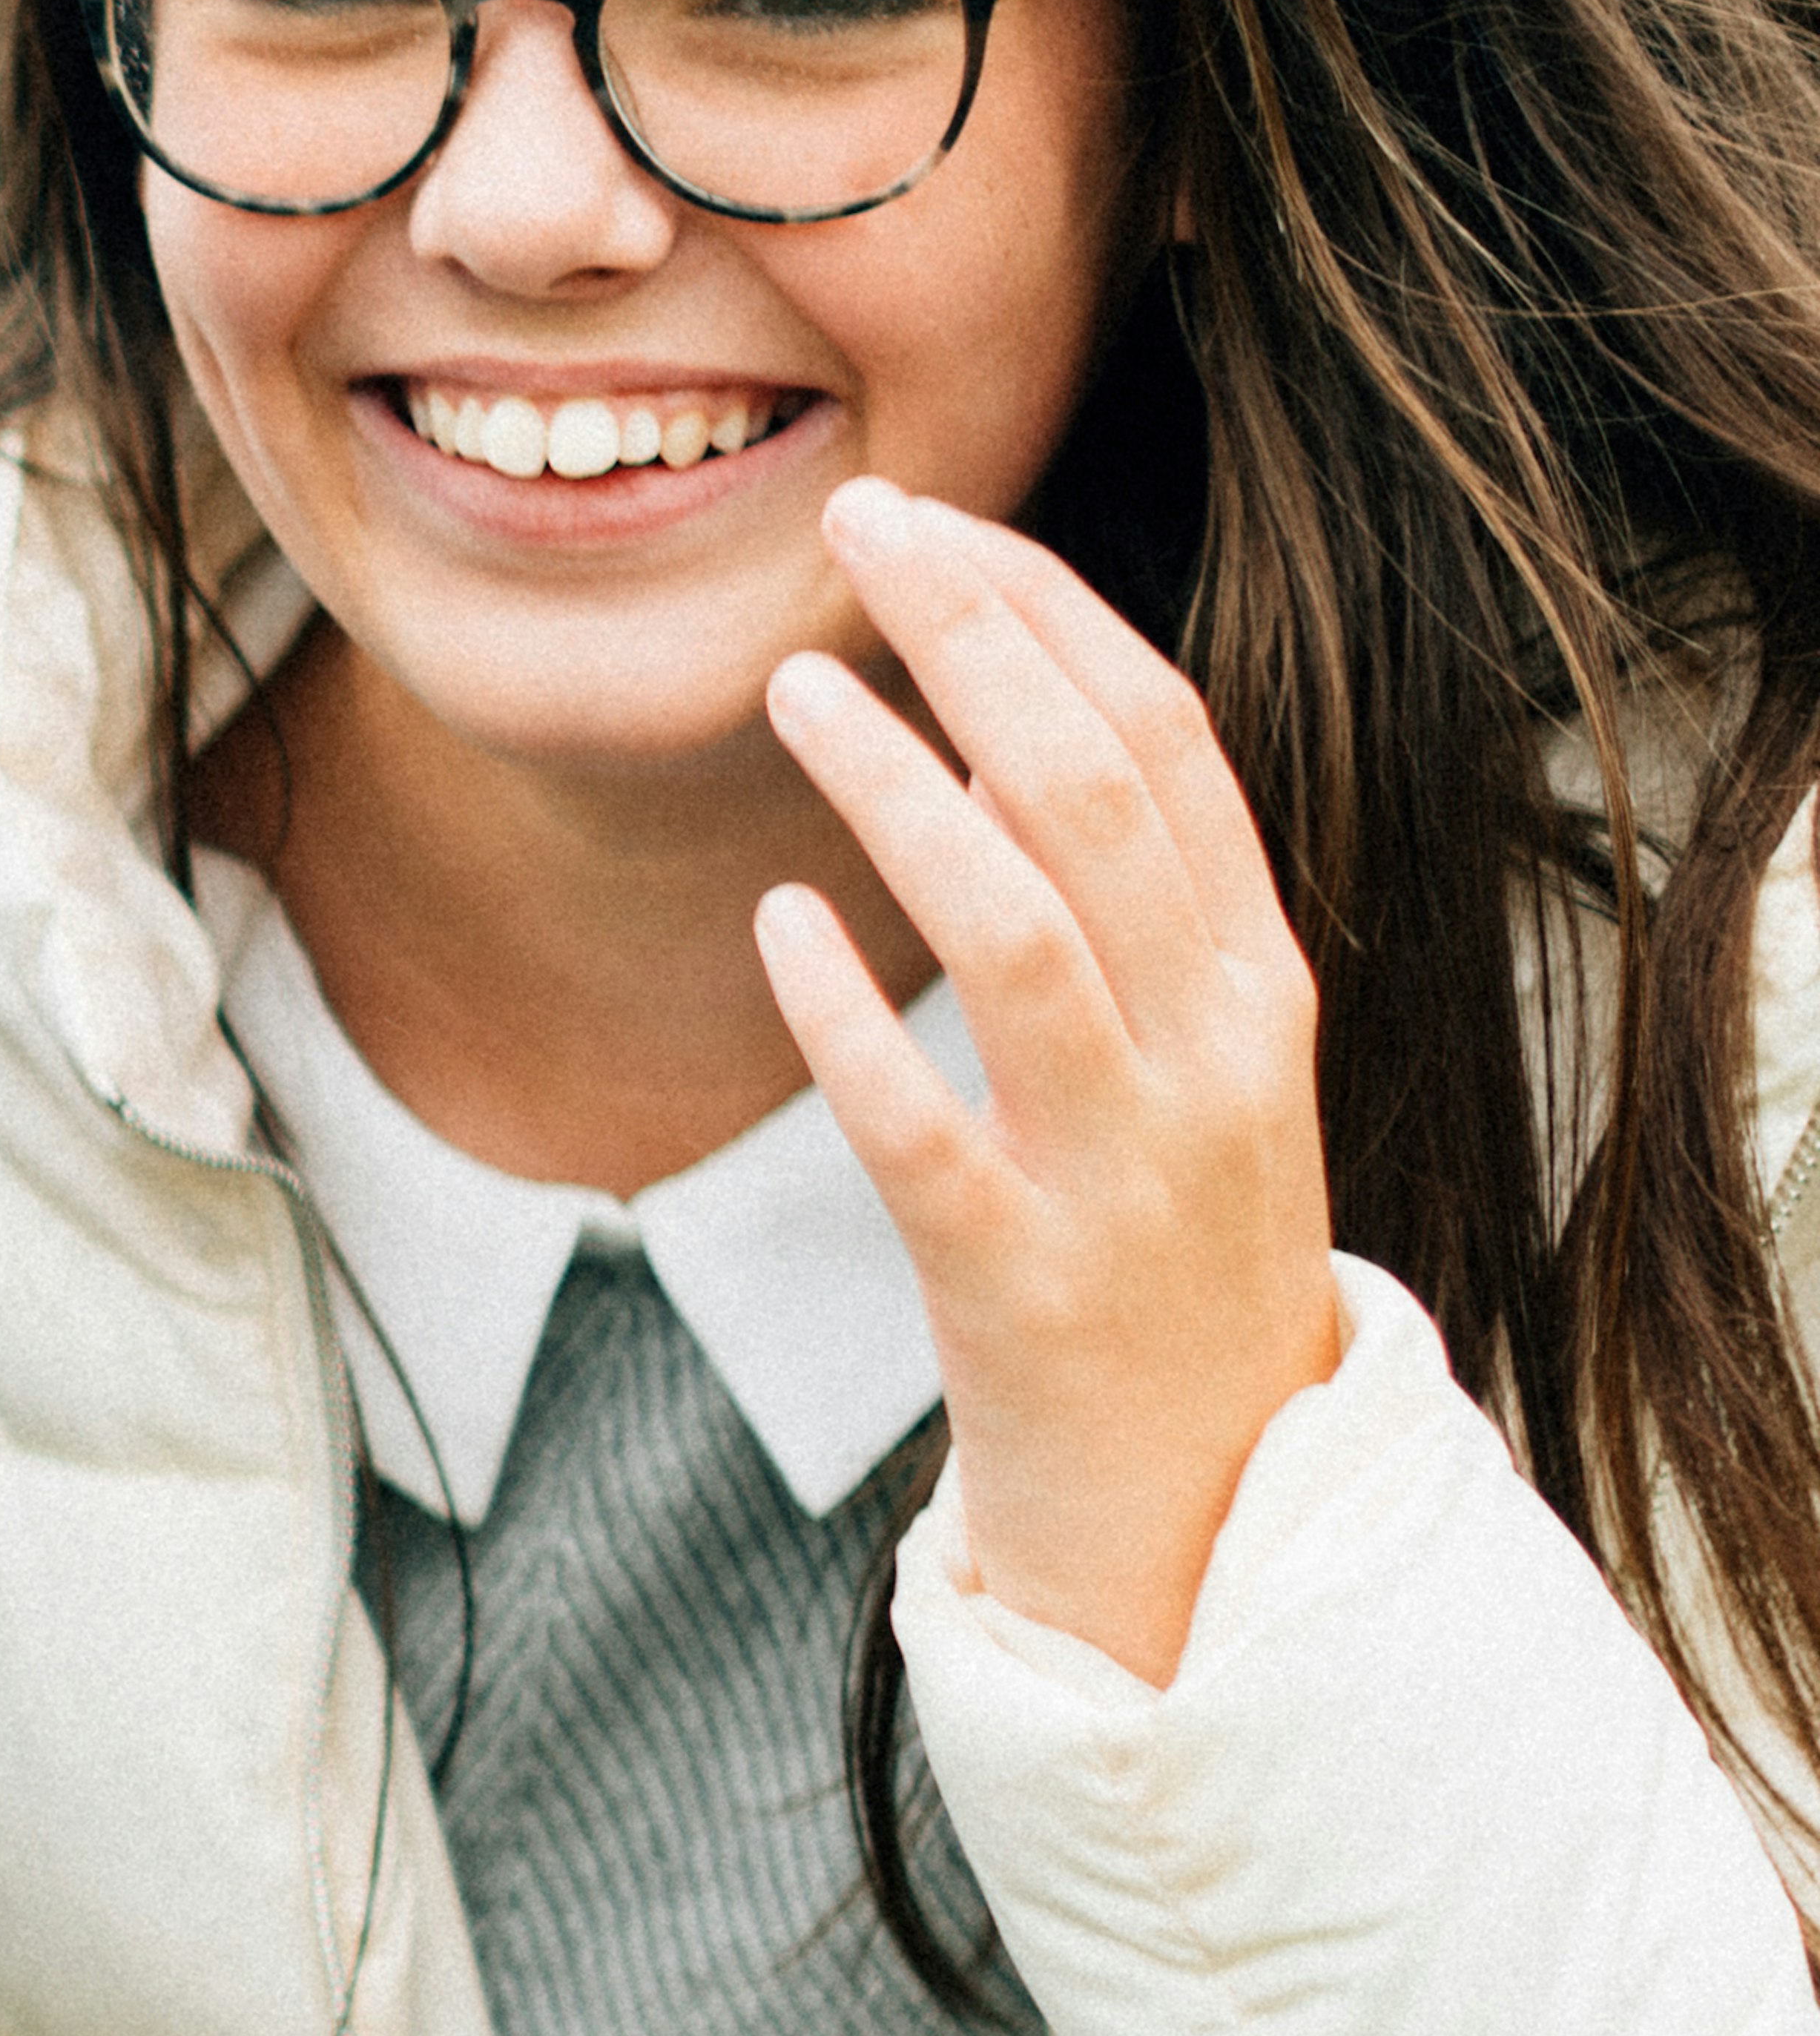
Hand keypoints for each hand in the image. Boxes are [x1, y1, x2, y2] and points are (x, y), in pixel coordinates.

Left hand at [758, 478, 1342, 1684]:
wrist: (1212, 1512)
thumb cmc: (1170, 1258)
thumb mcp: (1192, 1067)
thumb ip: (1120, 913)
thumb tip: (979, 740)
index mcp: (1258, 985)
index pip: (1169, 744)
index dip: (1051, 616)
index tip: (938, 523)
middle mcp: (1214, 1057)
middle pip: (1096, 794)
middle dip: (978, 640)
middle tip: (858, 528)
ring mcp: (1123, 1171)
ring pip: (1018, 931)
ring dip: (900, 789)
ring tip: (793, 683)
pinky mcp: (1017, 1282)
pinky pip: (919, 1126)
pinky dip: (844, 1013)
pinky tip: (776, 921)